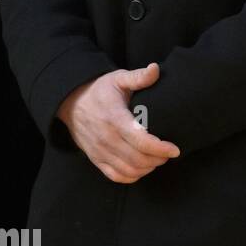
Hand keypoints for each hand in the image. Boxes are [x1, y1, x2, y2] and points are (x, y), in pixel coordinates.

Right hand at [56, 63, 180, 182]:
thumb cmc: (99, 90)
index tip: (175, 149)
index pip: (140, 140)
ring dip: (147, 168)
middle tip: (168, 152)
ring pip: (129, 169)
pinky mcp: (95, 158)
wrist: (70, 102)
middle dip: (158, 159)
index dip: (160, 148)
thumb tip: (155, 69)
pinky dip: (132, 176)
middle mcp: (105, 137)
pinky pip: (116, 175)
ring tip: (156, 159)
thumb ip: (138, 77)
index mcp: (114, 118)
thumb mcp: (117, 78)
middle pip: (138, 159)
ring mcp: (99, 150)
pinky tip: (140, 167)